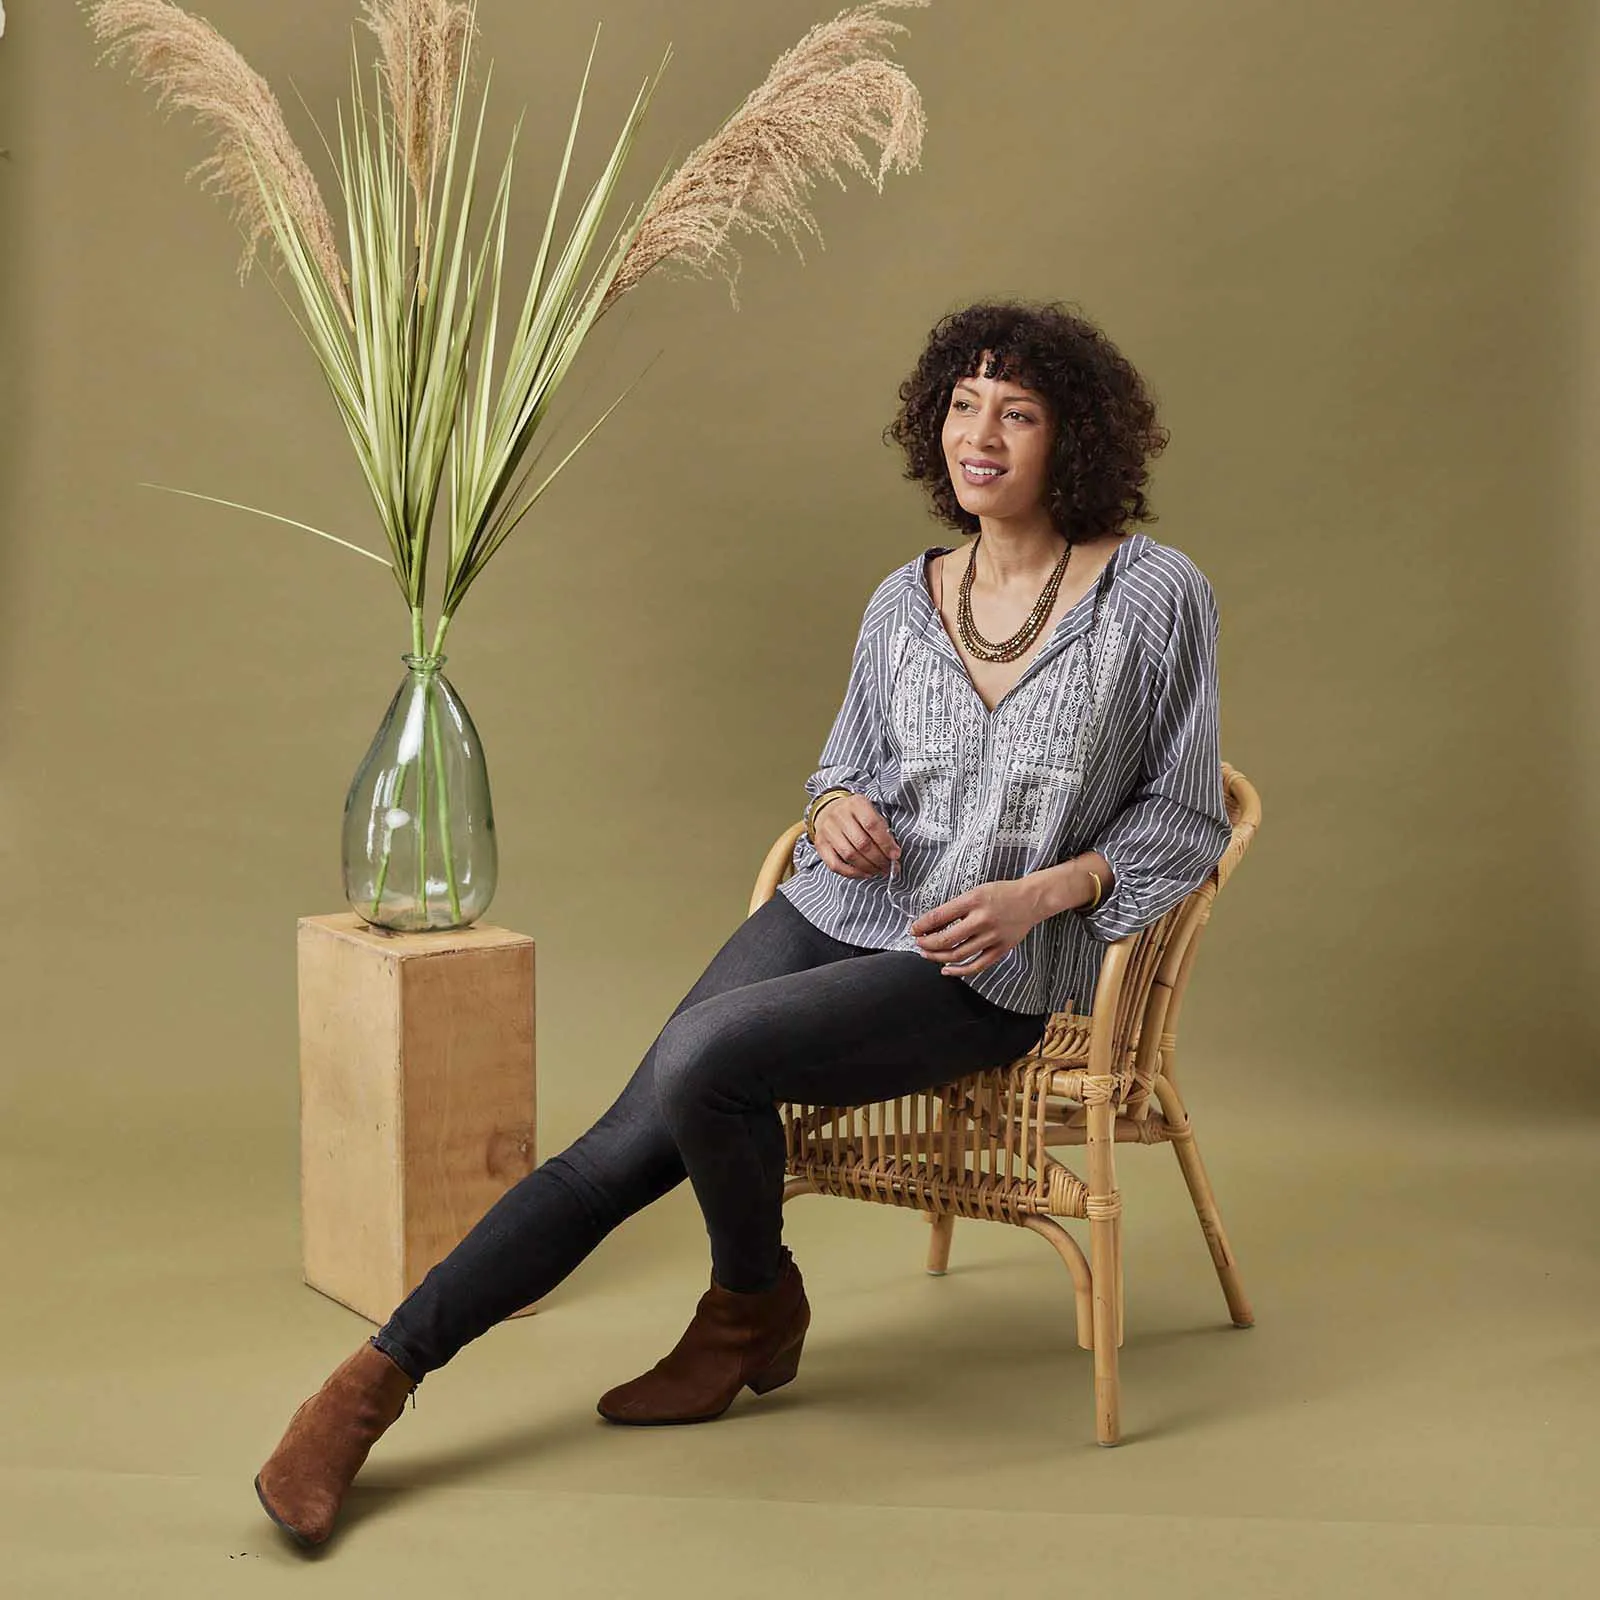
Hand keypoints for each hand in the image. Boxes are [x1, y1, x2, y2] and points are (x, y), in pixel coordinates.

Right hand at [814, 794, 900, 878]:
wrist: (828, 809)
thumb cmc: (855, 815)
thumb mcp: (870, 812)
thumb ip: (882, 830)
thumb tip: (893, 854)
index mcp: (856, 804)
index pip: (873, 825)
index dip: (886, 843)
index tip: (895, 855)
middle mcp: (839, 815)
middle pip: (862, 843)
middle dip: (879, 859)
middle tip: (889, 867)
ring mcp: (827, 830)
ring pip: (849, 855)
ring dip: (868, 867)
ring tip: (879, 871)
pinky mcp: (820, 844)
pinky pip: (835, 865)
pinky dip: (852, 873)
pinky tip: (865, 873)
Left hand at [909, 879, 1038, 976]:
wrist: (1031, 899)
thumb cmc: (1001, 893)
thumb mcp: (975, 892)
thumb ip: (956, 908)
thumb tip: (931, 924)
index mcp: (973, 900)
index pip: (939, 916)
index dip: (922, 925)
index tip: (914, 930)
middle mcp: (982, 919)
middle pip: (946, 939)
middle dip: (927, 944)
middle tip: (918, 944)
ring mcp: (992, 936)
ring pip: (958, 955)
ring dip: (938, 957)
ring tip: (927, 954)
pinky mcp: (1001, 949)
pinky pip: (976, 966)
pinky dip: (959, 971)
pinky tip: (946, 970)